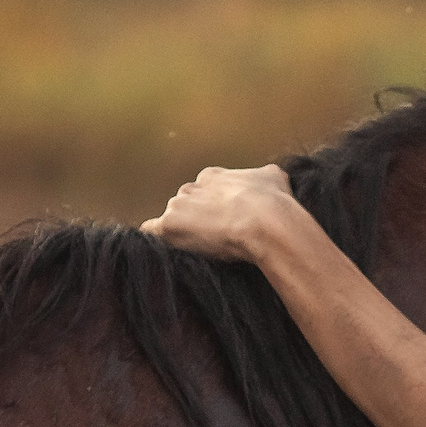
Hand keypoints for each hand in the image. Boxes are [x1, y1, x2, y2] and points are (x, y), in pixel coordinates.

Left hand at [140, 163, 297, 264]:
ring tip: (202, 250)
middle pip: (186, 205)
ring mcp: (178, 206)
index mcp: (213, 176)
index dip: (214, 209)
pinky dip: (156, 239)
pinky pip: (151, 231)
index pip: (204, 192)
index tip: (225, 223)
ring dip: (182, 232)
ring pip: (172, 219)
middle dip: (197, 220)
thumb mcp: (274, 178)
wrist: (267, 223)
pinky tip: (165, 249)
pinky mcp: (169, 226)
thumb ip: (263, 177)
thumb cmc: (274, 203)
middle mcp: (192, 187)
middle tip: (215, 239)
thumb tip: (269, 178)